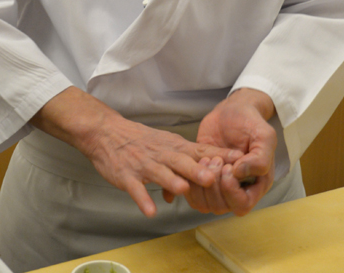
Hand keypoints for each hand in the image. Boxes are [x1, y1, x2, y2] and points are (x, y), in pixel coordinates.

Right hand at [30, 86, 242, 216]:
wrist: (107, 132)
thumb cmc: (139, 140)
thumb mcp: (165, 145)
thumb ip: (186, 162)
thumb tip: (210, 176)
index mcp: (173, 147)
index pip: (199, 150)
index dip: (217, 156)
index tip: (237, 161)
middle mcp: (161, 154)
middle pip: (181, 161)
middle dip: (197, 170)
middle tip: (213, 177)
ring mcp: (143, 164)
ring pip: (160, 173)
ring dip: (172, 182)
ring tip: (184, 191)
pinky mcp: (127, 175)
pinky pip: (136, 188)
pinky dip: (143, 199)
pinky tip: (150, 210)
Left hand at [173, 88, 276, 216]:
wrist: (232, 110)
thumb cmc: (250, 122)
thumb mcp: (264, 136)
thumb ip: (260, 158)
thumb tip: (239, 174)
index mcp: (256, 184)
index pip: (242, 205)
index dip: (232, 192)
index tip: (228, 168)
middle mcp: (237, 189)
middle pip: (222, 207)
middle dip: (214, 185)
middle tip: (215, 160)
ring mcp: (218, 185)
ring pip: (205, 204)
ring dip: (201, 184)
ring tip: (206, 159)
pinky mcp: (202, 177)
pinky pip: (192, 194)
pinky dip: (190, 181)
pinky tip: (197, 161)